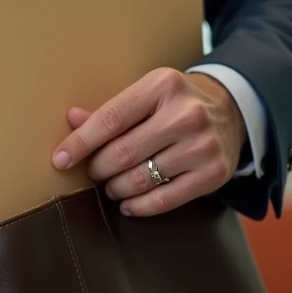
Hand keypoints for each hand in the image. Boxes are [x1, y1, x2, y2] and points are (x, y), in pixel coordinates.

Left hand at [51, 68, 247, 216]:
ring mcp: (202, 145)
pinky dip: (139, 206)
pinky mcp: (213, 173)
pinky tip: (128, 204)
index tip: (59, 159)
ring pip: (140, 179)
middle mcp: (186, 114)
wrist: (231, 110)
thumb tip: (72, 119)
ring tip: (112, 186)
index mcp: (162, 85)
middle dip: (98, 169)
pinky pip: (164, 200)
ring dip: (116, 188)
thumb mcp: (146, 94)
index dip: (80, 143)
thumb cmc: (175, 103)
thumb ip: (111, 110)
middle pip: (122, 153)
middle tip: (94, 172)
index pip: (110, 120)